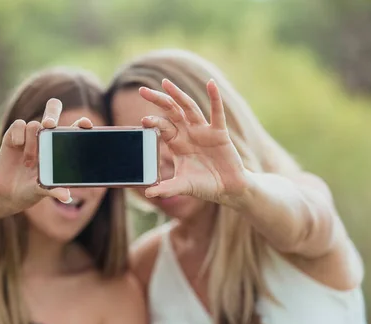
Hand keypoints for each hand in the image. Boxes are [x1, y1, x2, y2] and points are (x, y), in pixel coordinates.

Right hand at [0, 99, 92, 211]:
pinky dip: (18, 136)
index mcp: (60, 147)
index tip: (86, 124)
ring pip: (35, 124)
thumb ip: (54, 191)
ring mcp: (30, 135)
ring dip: (32, 144)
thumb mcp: (44, 191)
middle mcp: (46, 137)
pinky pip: (19, 124)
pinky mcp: (14, 136)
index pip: (74, 128)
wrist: (8, 193)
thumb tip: (66, 197)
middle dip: (52, 112)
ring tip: (29, 163)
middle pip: (52, 110)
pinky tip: (17, 148)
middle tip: (49, 125)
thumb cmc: (32, 190)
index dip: (81, 123)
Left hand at [139, 78, 249, 202]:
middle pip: (171, 112)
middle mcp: (188, 133)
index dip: (154, 123)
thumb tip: (148, 193)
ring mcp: (203, 131)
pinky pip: (217, 113)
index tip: (144, 121)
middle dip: (158, 101)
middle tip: (142, 90)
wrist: (227, 189)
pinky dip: (215, 98)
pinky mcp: (219, 133)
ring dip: (178, 95)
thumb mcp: (183, 186)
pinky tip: (211, 84)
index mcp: (177, 143)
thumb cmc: (204, 185)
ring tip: (166, 83)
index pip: (162, 128)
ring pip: (189, 108)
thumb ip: (167, 188)